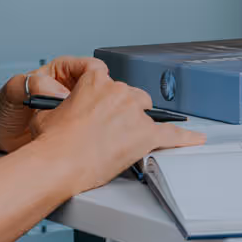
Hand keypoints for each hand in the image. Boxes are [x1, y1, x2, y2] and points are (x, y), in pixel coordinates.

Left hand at [0, 56, 89, 153]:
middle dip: (96, 100)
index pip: (91, 67)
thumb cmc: (3, 107)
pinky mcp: (71, 128)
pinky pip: (85, 129)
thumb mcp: (14, 89)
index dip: (96, 76)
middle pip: (98, 89)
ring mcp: (72, 109)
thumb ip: (35, 85)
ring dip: (90, 119)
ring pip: (94, 110)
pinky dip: (84, 133)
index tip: (92, 90)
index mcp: (62, 71)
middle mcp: (70, 88)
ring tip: (78, 126)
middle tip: (86, 112)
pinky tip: (75, 137)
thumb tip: (59, 93)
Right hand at [24, 57, 202, 189]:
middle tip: (109, 130)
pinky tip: (194, 138)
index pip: (106, 78)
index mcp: (95, 82)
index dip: (105, 94)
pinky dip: (185, 137)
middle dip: (122, 111)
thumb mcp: (47, 114)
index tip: (104, 103)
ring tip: (128, 139)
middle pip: (130, 96)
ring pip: (147, 112)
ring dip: (141, 123)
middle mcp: (119, 92)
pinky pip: (172, 135)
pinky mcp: (146, 135)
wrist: (59, 163)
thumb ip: (58, 104)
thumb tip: (57, 108)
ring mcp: (135, 113)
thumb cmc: (52, 143)